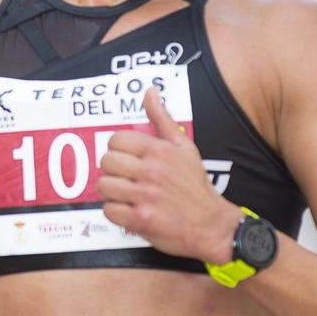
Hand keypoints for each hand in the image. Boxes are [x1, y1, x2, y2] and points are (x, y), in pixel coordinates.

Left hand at [97, 85, 239, 264]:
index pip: (116, 140)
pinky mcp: (141, 219)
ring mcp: (145, 196)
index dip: (118, 150)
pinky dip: (116, 212)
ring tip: (126, 195)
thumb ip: (162, 118)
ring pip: (104, 186)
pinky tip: (129, 210)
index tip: (127, 160)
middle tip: (126, 178)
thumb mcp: (184, 147)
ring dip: (112, 192)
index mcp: (159, 151)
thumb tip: (150, 91)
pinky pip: (109, 210)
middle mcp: (151, 171)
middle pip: (106, 162)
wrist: (212, 224)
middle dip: (113, 171)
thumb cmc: (195, 185)